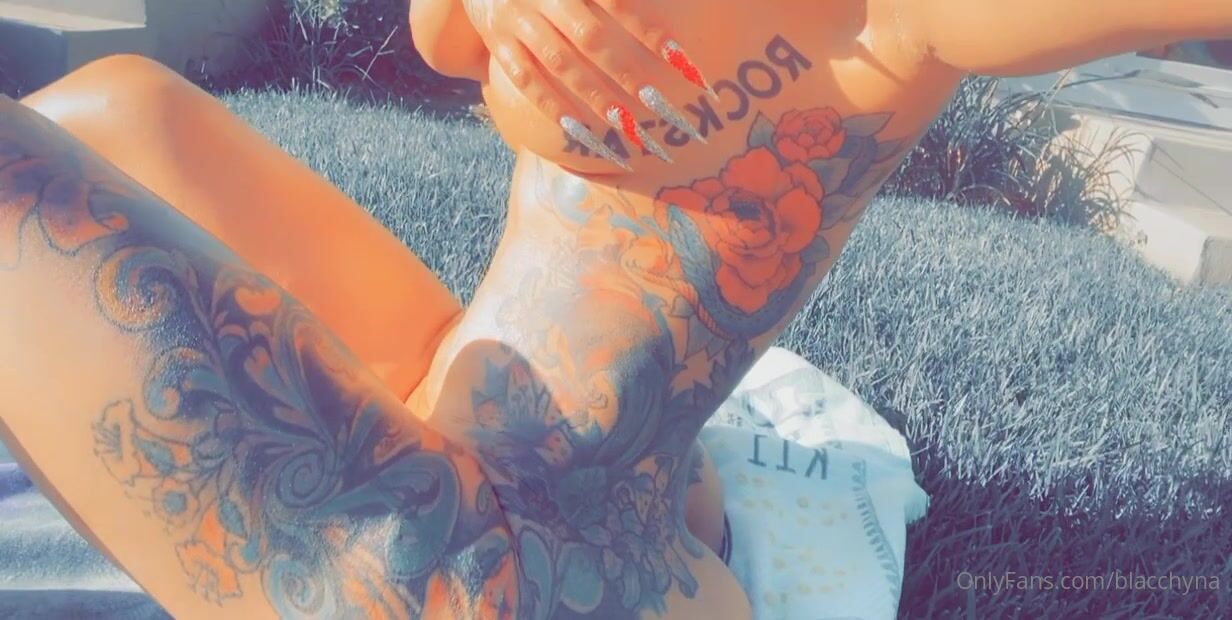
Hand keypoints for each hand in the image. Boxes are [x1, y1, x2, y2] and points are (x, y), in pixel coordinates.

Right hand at [461, 0, 713, 168]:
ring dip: (594, 96)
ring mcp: (514, 18)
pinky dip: (551, 105)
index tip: (684, 64)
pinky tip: (579, 129)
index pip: (617, 3)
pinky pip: (525, 79)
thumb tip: (666, 15)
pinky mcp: (496, 41)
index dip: (651, 33)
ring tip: (627, 125)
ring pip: (559, 63)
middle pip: (590, 38)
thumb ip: (612, 0)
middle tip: (659, 105)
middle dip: (627, 73)